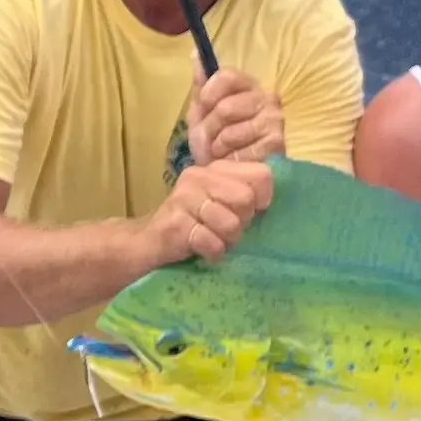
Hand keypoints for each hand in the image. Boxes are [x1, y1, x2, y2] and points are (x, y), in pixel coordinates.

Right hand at [144, 159, 273, 264]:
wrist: (147, 244)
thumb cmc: (195, 224)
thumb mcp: (222, 202)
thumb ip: (246, 193)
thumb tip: (272, 199)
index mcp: (216, 169)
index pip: (262, 175)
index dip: (262, 199)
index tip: (250, 212)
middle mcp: (199, 177)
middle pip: (247, 199)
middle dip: (242, 222)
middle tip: (226, 229)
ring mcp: (184, 199)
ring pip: (231, 223)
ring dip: (227, 240)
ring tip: (213, 239)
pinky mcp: (175, 225)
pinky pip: (212, 242)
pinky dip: (212, 252)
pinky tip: (201, 249)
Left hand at [187, 59, 283, 166]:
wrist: (227, 175)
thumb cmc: (214, 142)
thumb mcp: (201, 113)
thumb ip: (201, 85)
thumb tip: (195, 54)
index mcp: (248, 86)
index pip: (228, 75)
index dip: (209, 92)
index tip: (203, 106)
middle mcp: (267, 98)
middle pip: (226, 107)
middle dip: (210, 128)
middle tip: (211, 140)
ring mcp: (275, 122)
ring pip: (232, 132)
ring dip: (219, 148)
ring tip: (222, 152)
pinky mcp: (277, 145)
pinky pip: (243, 151)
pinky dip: (232, 161)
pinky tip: (235, 163)